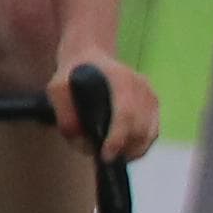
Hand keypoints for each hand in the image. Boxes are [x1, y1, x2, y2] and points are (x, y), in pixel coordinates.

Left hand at [49, 46, 159, 161]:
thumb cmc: (73, 73)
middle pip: (141, 129)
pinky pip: (152, 132)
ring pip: (150, 134)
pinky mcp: (154, 104)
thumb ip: (65, 115)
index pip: (126, 114)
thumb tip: (81, 139)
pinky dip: (140, 145)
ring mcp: (151, 95)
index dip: (117, 139)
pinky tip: (124, 148)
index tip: (105, 156)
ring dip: (132, 150)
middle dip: (123, 150)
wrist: (90, 55)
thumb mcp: (57, 89)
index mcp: (121, 80)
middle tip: (102, 156)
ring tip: (114, 154)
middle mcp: (142, 87)